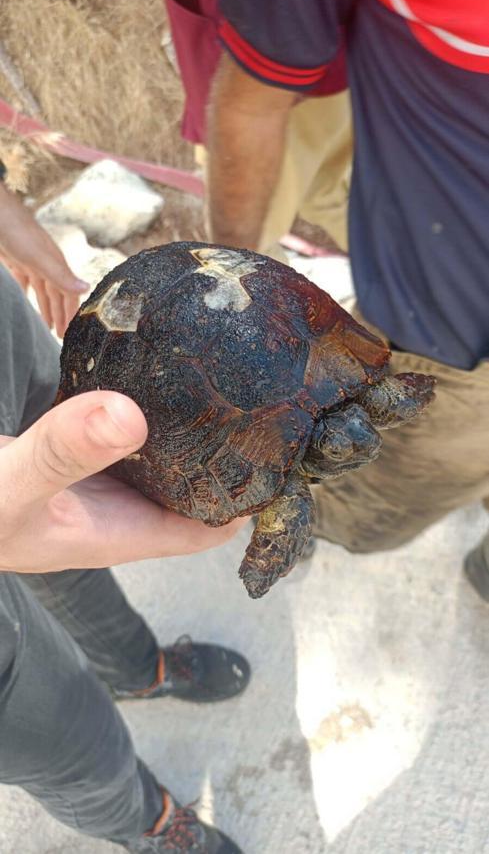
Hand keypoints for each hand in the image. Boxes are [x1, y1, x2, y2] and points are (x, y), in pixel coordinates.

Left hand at [0, 182, 88, 336]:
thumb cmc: (16, 230)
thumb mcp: (40, 257)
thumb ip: (61, 275)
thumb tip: (87, 288)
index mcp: (56, 264)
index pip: (68, 294)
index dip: (71, 313)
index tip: (73, 332)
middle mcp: (46, 264)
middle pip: (56, 295)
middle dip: (60, 314)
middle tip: (61, 336)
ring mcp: (30, 261)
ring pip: (41, 290)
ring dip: (46, 307)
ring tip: (47, 325)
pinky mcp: (14, 259)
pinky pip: (24, 281)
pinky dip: (26, 294)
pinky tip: (25, 301)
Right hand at [0, 391, 245, 573]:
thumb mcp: (14, 485)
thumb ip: (64, 454)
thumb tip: (129, 416)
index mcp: (119, 533)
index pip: (205, 529)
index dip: (248, 501)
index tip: (281, 457)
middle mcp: (119, 508)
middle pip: (195, 488)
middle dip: (230, 455)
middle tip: (265, 400)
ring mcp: (101, 479)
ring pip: (165, 457)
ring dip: (191, 428)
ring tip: (229, 380)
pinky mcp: (81, 454)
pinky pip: (127, 432)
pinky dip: (146, 409)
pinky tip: (162, 374)